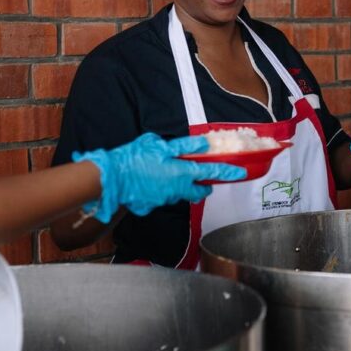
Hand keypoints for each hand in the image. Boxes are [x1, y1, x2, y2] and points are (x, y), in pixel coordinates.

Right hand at [73, 133, 246, 221]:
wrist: (110, 179)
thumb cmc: (134, 158)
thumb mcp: (160, 145)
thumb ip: (183, 146)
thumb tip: (200, 144)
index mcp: (182, 172)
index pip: (212, 171)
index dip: (228, 172)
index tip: (240, 173)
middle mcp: (177, 189)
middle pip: (198, 191)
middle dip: (203, 186)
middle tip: (202, 179)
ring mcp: (164, 199)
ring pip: (179, 194)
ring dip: (178, 186)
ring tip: (166, 175)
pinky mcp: (151, 205)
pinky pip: (159, 198)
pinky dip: (158, 190)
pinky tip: (148, 182)